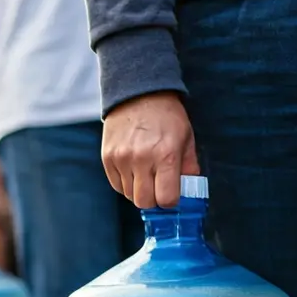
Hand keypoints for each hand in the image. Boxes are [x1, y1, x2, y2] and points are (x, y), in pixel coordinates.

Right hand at [102, 92, 199, 208]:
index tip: (171, 195)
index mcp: (166, 155)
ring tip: (145, 175)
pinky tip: (133, 170)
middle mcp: (142, 160)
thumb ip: (189, 167)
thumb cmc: (166, 117)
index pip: (166, 198)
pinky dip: (126, 183)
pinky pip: (116, 184)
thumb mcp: (186, 138)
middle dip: (153, 200)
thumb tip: (189, 191)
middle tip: (158, 189)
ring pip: (129, 195)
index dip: (170, 201)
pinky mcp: (107, 158)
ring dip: (139, 190)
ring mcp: (122, 159)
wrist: (138, 94)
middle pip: (144, 202)